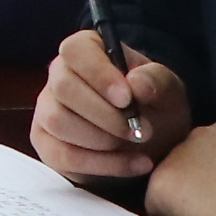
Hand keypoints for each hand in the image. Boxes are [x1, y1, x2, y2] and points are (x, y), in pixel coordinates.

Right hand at [34, 31, 191, 182]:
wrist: (153, 143)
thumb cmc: (156, 107)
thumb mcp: (168, 90)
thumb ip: (156, 81)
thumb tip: (136, 84)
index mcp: (85, 51)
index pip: (75, 51)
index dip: (98, 74)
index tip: (127, 99)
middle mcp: (58, 76)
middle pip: (64, 88)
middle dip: (105, 115)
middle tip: (140, 130)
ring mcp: (47, 110)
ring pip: (57, 122)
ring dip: (101, 140)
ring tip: (135, 145)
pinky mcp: (47, 144)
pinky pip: (61, 155)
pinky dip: (101, 165)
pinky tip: (132, 164)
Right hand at [146, 113, 215, 215]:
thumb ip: (181, 211)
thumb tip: (189, 206)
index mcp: (159, 186)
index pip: (159, 192)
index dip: (176, 203)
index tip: (194, 213)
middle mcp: (171, 154)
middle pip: (178, 163)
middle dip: (193, 175)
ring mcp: (200, 135)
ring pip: (202, 145)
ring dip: (213, 157)